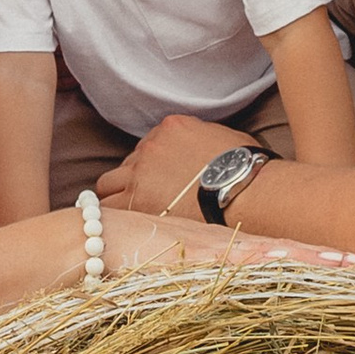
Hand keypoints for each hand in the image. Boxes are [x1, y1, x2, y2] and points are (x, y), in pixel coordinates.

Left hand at [95, 116, 253, 221]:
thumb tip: (203, 148)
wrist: (245, 192)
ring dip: (117, 196)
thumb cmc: (246, 169)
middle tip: (148, 199)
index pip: (149, 144)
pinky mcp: (136, 199)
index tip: (162, 180)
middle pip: (128, 163)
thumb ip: (202, 138)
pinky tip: (122, 226)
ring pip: (108, 184)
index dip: (153, 165)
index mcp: (172, 127)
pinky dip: (113, 215)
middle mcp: (151, 146)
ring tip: (130, 214)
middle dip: (134, 179)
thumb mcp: (225, 138)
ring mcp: (140, 173)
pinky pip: (109, 207)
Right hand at [102, 207, 354, 278]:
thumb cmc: (125, 260)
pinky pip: (233, 264)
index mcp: (220, 250)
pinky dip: (261, 267)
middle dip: (326, 260)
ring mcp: (208, 251)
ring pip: (268, 255)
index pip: (276, 254)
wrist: (87, 241)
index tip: (353, 266)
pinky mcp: (189, 259)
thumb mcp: (169, 272)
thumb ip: (193, 282)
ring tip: (346, 266)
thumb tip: (221, 302)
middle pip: (283, 251)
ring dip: (306, 262)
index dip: (314, 258)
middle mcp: (221, 247)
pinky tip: (285, 268)